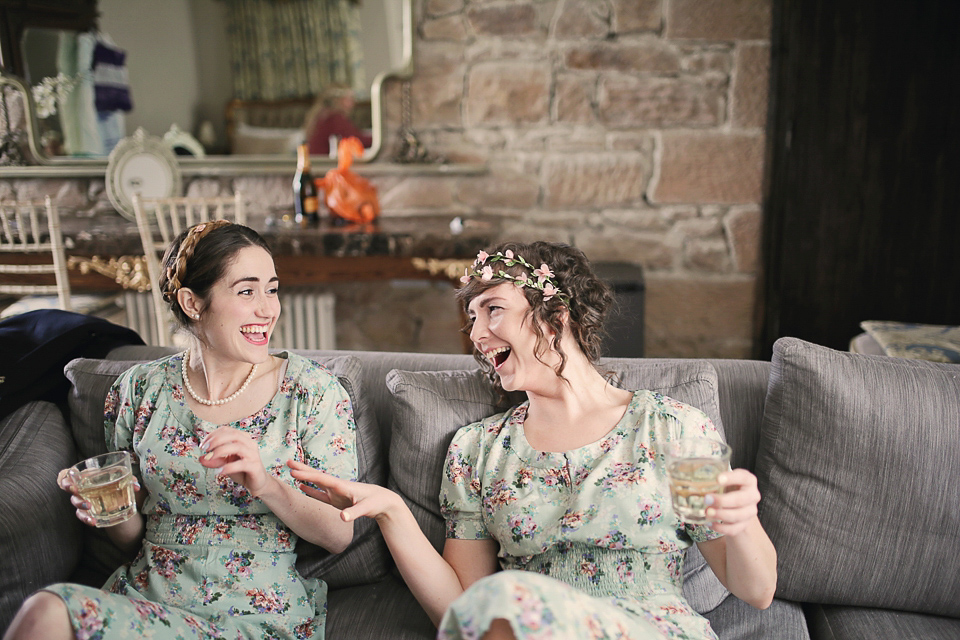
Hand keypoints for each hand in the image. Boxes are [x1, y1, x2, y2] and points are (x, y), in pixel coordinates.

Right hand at [57, 466, 141, 526]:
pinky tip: (93, 522)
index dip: (66, 480)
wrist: (117, 499)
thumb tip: (137, 487)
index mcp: (88, 476)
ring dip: (80, 504)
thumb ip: (129, 480)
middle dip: (71, 488)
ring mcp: (82, 500)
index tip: (70, 483)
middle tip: (76, 491)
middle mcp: (82, 488)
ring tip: (88, 507)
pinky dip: (87, 518)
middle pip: (70, 489)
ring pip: (76, 502)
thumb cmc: (116, 483)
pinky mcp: (87, 511)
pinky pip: (83, 515)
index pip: (71, 476)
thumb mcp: (122, 479)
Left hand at [200, 427, 271, 496]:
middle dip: (216, 440)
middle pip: (233, 435)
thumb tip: (200, 458)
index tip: (202, 445)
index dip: (212, 435)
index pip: (226, 430)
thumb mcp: (225, 464)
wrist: (257, 482)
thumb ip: (214, 460)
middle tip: (204, 449)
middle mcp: (250, 443)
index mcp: (243, 438)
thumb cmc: (241, 470)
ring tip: (209, 458)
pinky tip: (219, 471)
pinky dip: (228, 467)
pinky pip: (241, 464)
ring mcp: (253, 454)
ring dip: (220, 451)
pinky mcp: (255, 466)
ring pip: (237, 447)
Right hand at [287, 459, 402, 522]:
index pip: (321, 479)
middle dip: (303, 469)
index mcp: (342, 485)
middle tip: (287, 461)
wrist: (383, 501)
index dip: (307, 475)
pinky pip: (320, 494)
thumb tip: (342, 517)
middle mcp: (337, 486)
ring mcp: (336, 492)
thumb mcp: (366, 508)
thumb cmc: (376, 502)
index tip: (293, 471)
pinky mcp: (337, 500)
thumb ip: (354, 512)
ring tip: (291, 470)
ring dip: (305, 477)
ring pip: (317, 483)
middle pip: (317, 476)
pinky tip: (302, 486)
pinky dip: (311, 490)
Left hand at [704, 468, 761, 536]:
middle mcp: (753, 495)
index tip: (718, 479)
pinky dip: (721, 528)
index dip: (731, 478)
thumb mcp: (722, 481)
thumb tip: (692, 480)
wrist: (736, 506)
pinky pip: (734, 528)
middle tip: (706, 499)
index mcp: (748, 480)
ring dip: (721, 515)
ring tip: (707, 513)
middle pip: (741, 499)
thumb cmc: (727, 489)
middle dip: (723, 500)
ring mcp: (750, 511)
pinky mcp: (745, 525)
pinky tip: (710, 524)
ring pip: (738, 515)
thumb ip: (712, 480)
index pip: (743, 477)